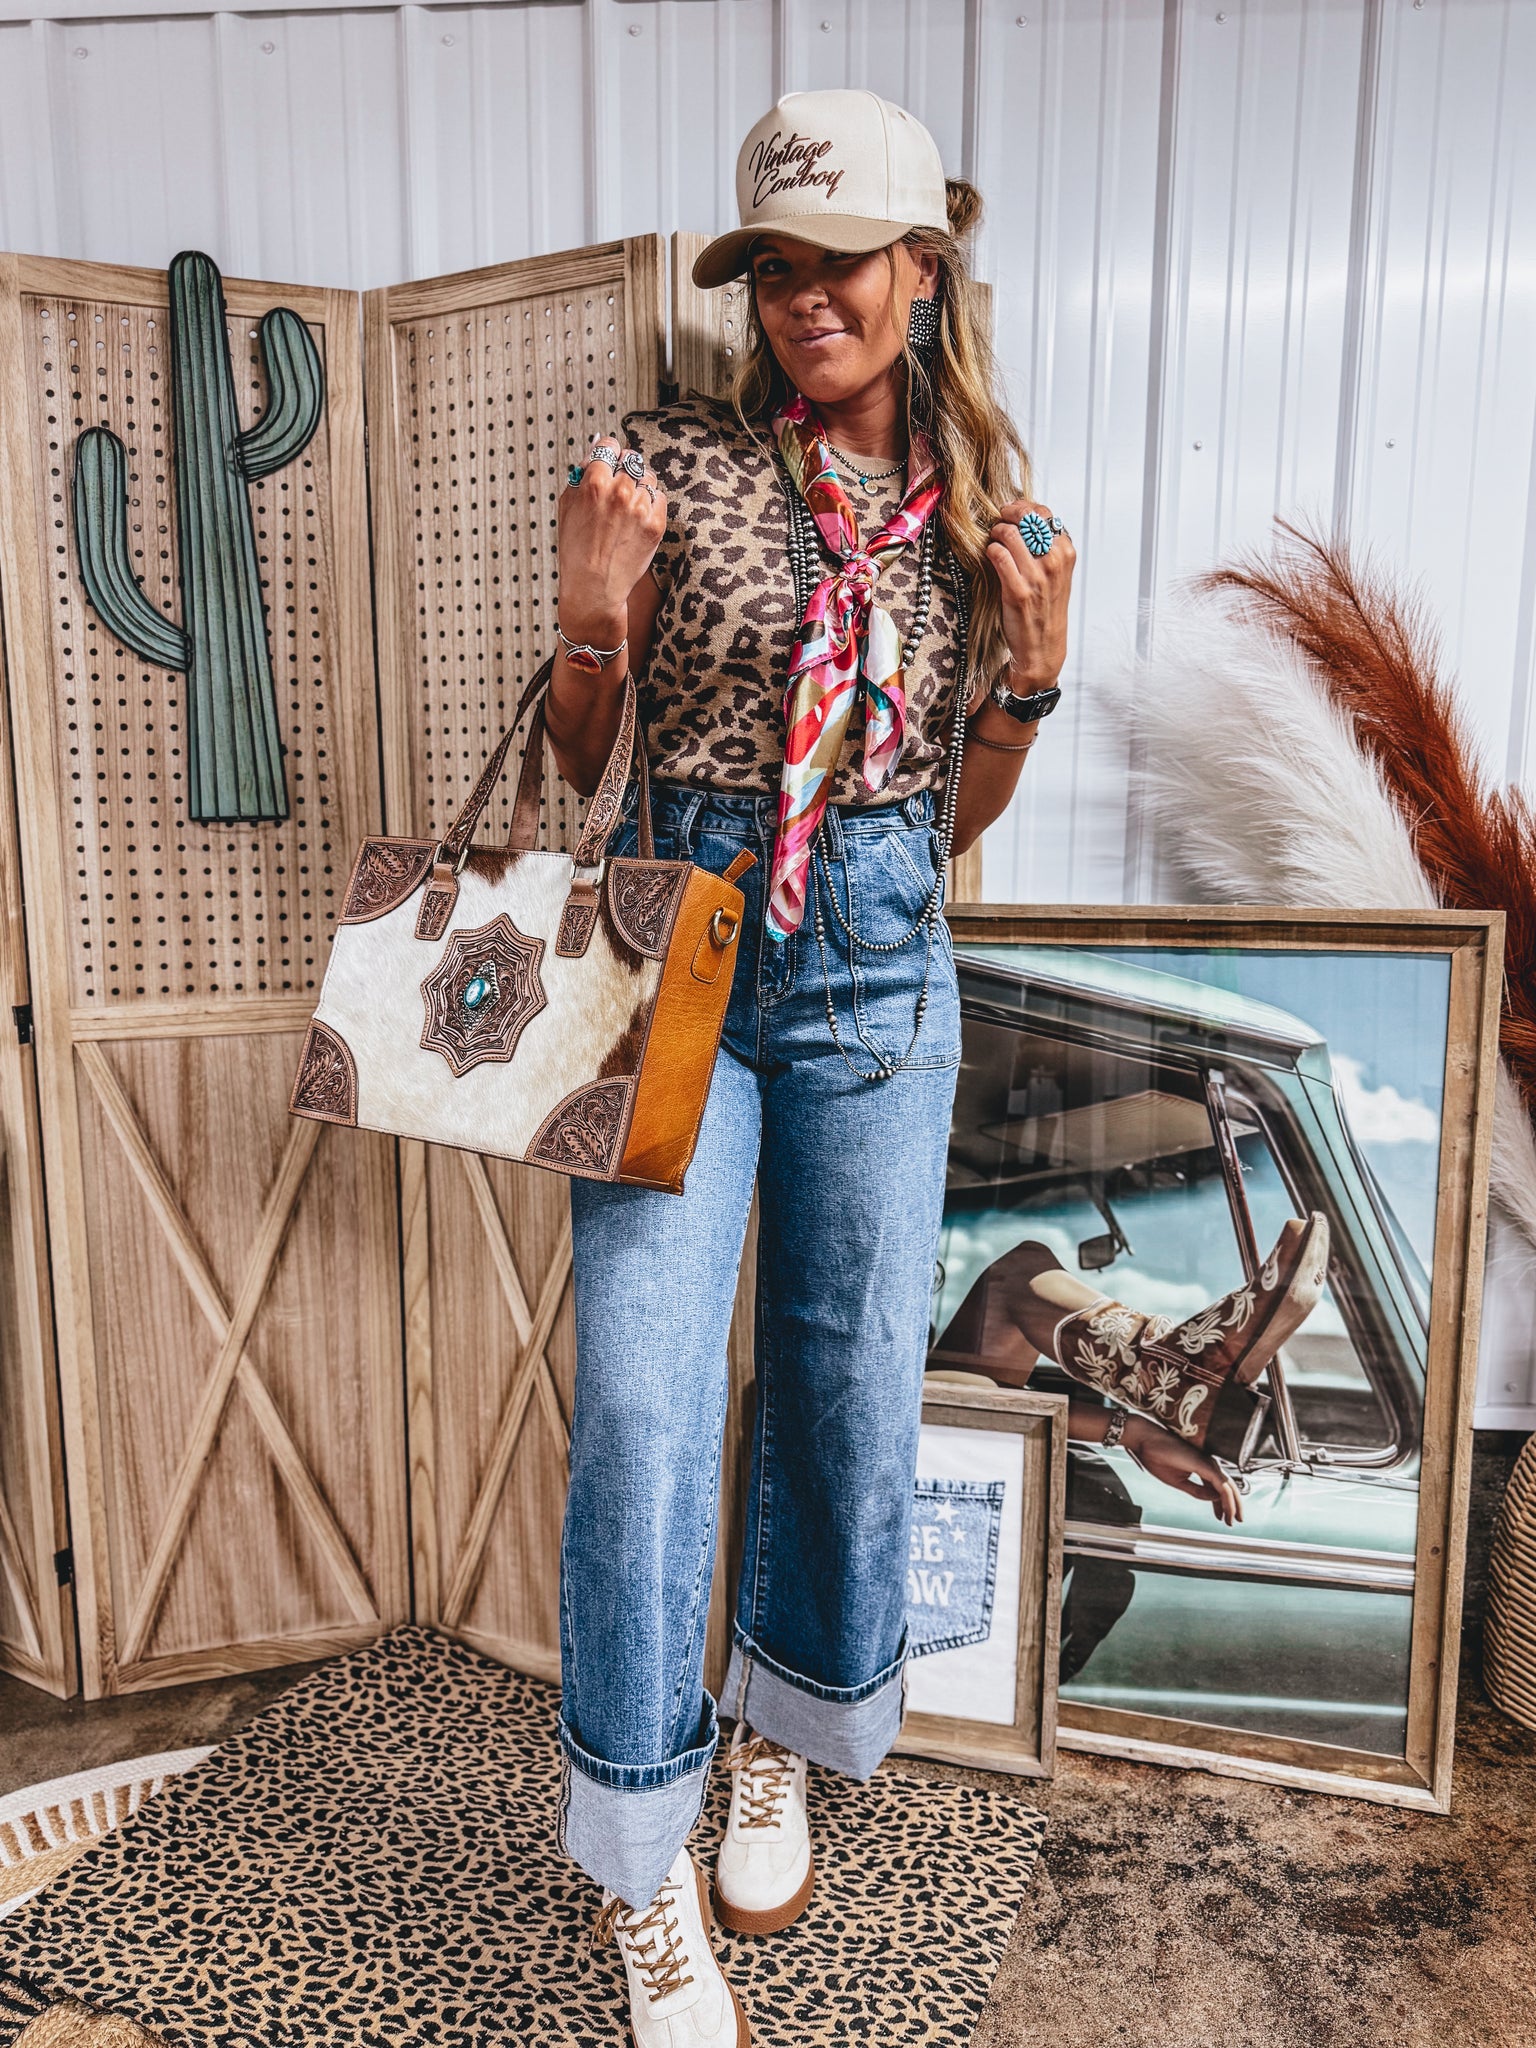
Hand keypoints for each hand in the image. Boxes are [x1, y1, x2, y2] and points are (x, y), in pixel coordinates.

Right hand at [556, 435, 667, 641]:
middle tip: (620, 482)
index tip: (608, 461)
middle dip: (624, 468)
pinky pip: (659, 498)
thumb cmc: (576, 548)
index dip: (607, 453)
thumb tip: (595, 456)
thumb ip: (581, 477)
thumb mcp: (567, 507)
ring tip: (629, 502)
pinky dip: (650, 503)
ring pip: (648, 477)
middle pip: (631, 459)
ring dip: (639, 484)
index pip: (608, 445)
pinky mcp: (655, 525)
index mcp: (594, 483)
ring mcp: (640, 508)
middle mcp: (620, 492)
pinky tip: (638, 517)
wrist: (594, 587)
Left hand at [987, 498, 1074, 689]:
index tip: (1010, 511)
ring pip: (1008, 533)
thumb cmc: (1045, 608)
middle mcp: (1055, 561)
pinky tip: (990, 557)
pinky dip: (990, 551)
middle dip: (1006, 515)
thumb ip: (1046, 546)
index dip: (1022, 507)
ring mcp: (1037, 576)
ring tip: (993, 541)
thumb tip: (1026, 516)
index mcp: (1066, 553)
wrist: (1042, 647)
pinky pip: (998, 555)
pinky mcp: (1018, 591)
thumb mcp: (1056, 574)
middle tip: (998, 523)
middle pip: (1025, 517)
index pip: (1043, 513)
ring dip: (995, 533)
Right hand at [1122, 1413, 1243, 1525]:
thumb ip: (1197, 1491)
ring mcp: (1208, 1464)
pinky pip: (1222, 1486)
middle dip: (1233, 1506)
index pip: (1217, 1487)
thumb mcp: (1179, 1481)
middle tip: (1233, 1521)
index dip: (1220, 1504)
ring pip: (1229, 1487)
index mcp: (1201, 1466)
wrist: (1146, 1442)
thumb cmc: (1157, 1457)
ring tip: (1232, 1520)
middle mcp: (1208, 1464)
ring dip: (1233, 1506)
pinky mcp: (1206, 1465)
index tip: (1220, 1517)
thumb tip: (1214, 1498)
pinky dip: (1228, 1501)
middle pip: (1227, 1487)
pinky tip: (1228, 1511)